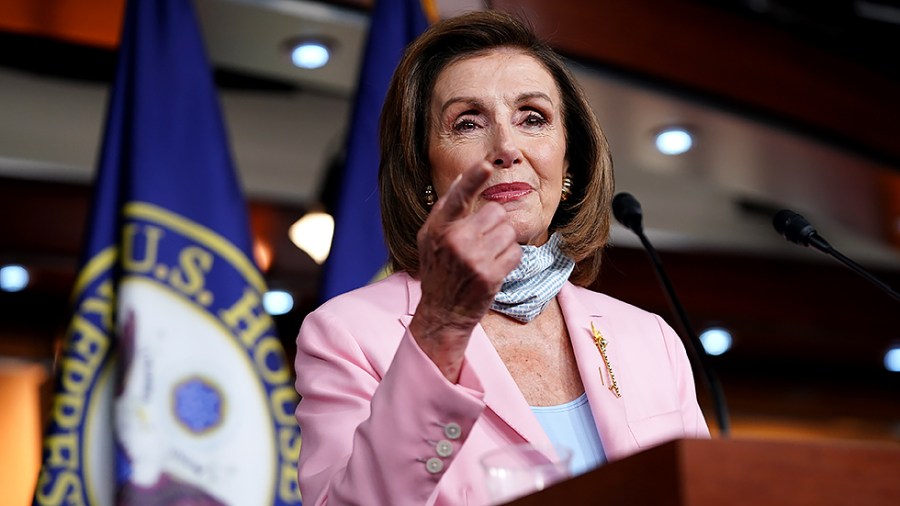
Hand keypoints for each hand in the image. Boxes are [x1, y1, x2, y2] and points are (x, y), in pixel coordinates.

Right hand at [410, 164, 521, 381]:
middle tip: (482, 241)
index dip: (472, 179)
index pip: (457, 197)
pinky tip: (494, 269)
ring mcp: (473, 259)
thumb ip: (446, 208)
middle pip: (496, 212)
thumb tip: (462, 177)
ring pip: (508, 232)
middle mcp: (455, 241)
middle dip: (495, 224)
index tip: (484, 165)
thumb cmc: (438, 270)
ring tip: (486, 257)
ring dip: (503, 243)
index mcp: (439, 228)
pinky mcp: (490, 276)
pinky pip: (515, 253)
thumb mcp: (431, 237)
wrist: (443, 313)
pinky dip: (509, 260)